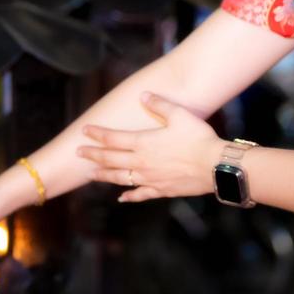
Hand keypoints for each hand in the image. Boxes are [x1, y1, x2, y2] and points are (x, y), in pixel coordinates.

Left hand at [77, 91, 225, 202]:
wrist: (214, 166)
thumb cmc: (198, 138)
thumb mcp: (179, 115)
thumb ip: (159, 105)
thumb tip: (144, 95)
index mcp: (143, 142)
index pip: (113, 138)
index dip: (97, 134)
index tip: (84, 131)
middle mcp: (141, 162)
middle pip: (110, 159)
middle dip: (93, 155)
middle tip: (79, 153)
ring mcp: (149, 178)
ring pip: (120, 178)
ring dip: (104, 175)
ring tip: (91, 174)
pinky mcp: (160, 190)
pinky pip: (140, 194)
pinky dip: (129, 196)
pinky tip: (121, 198)